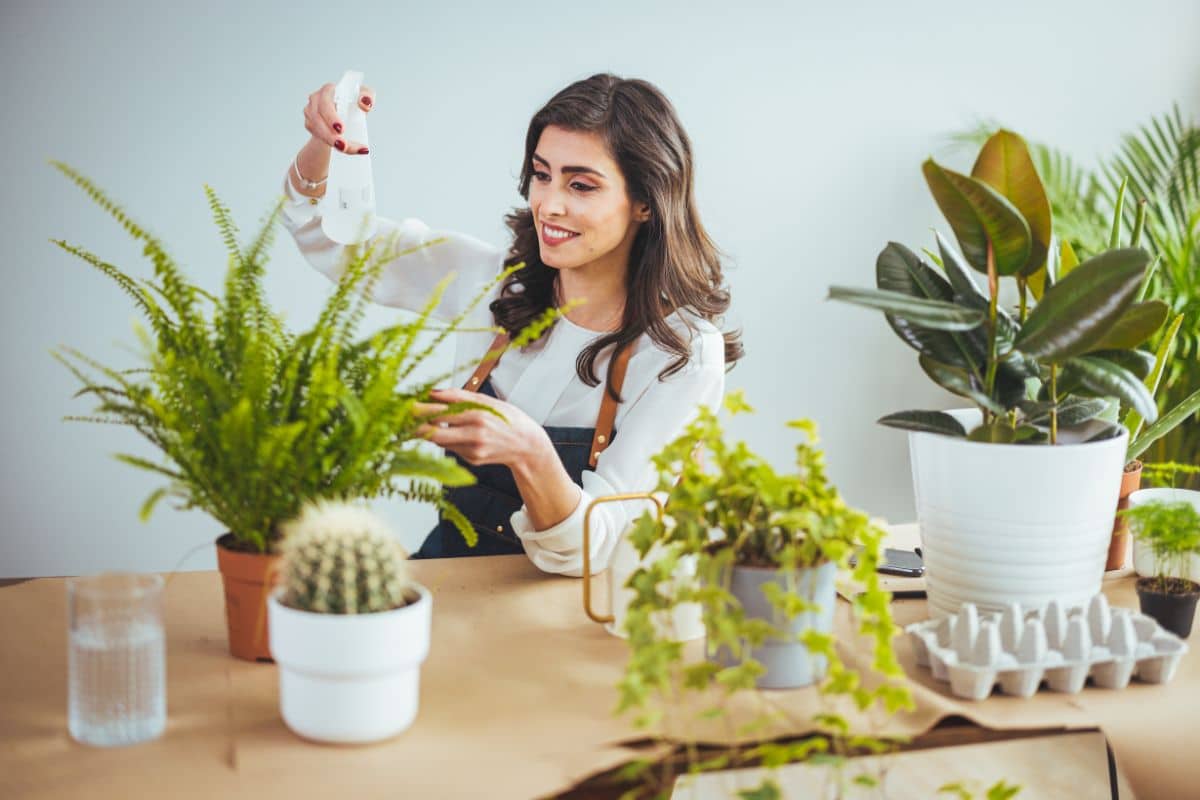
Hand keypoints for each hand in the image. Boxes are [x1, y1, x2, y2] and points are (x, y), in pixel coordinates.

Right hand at [303, 82, 375, 154]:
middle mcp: (316, 99)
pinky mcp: (310, 124)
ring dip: (330, 141)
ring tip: (346, 149)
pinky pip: (319, 137)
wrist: (346, 115)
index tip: (341, 129)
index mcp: (328, 90)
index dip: (331, 115)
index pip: (326, 100)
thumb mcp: (365, 96)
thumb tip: (364, 103)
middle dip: (329, 133)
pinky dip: (332, 144)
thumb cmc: (354, 102)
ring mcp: (311, 112)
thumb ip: (368, 96)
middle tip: (343, 145)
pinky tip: (346, 149)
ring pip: (317, 129)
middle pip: (318, 117)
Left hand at [416, 388, 551, 468]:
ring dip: (428, 430)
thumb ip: (460, 397)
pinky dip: (448, 439)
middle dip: (416, 423)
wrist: (527, 445)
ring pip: (440, 440)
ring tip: (420, 422)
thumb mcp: (488, 401)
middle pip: (435, 430)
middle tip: (402, 416)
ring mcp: (473, 449)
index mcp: (478, 414)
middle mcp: (475, 433)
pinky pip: (451, 448)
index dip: (420, 408)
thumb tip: (433, 392)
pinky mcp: (472, 459)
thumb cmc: (508, 419)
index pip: (441, 411)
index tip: (405, 404)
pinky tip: (453, 433)